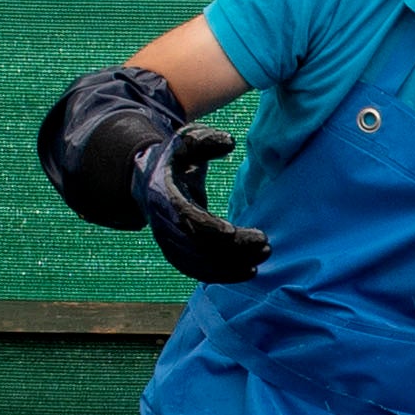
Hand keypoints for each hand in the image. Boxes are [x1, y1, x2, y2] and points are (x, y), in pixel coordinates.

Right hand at [49, 66, 268, 283]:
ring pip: (199, 263)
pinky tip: (249, 272)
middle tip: (265, 246)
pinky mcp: (177, 253)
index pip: (186, 218)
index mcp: (165, 195)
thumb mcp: (188, 140)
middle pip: (197, 246)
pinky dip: (223, 275)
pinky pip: (199, 270)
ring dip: (231, 266)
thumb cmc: (176, 158)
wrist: (149, 180)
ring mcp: (168, 241)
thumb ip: (207, 139)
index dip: (209, 228)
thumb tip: (228, 143)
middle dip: (231, 250)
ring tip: (262, 258)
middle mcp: (163, 223)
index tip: (234, 231)